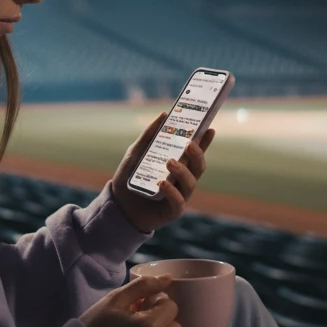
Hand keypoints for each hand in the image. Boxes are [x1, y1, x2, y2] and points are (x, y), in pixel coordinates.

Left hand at [110, 110, 216, 233]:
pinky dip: (172, 192)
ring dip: (182, 171)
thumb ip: (149, 136)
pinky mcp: (172, 211)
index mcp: (178, 165)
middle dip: (197, 155)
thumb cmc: (129, 178)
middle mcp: (182, 180)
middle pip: (198, 167)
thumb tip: (163, 115)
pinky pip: (178, 201)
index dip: (204, 142)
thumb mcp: (136, 153)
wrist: (118, 206)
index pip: (194, 153)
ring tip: (170, 162)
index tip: (209, 129)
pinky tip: (162, 183)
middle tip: (189, 144)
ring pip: (190, 183)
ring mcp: (179, 196)